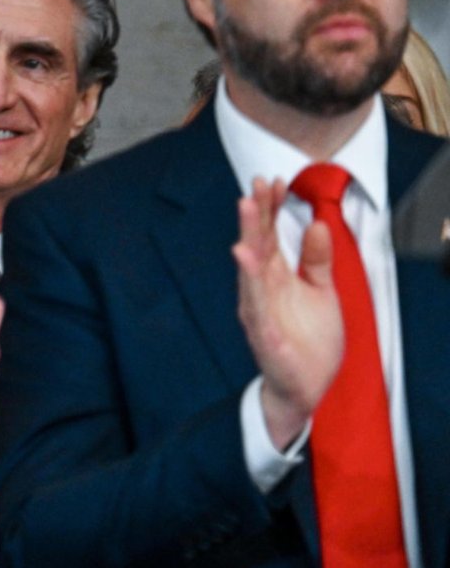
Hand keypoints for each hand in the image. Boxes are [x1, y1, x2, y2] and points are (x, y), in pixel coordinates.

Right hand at [232, 177, 342, 448]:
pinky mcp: (265, 338)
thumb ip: (317, 259)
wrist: (307, 387)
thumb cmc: (308, 339)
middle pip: (257, 247)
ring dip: (248, 247)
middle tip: (255, 187)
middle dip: (256, 218)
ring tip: (247, 218)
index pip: (270, 236)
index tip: (276, 180)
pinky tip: (247, 266)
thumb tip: (318, 223)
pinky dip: (251, 291)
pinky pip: (257, 312)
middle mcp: (261, 290)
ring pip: (251, 276)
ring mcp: (259, 313)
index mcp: (275, 276)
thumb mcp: (321, 291)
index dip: (272, 209)